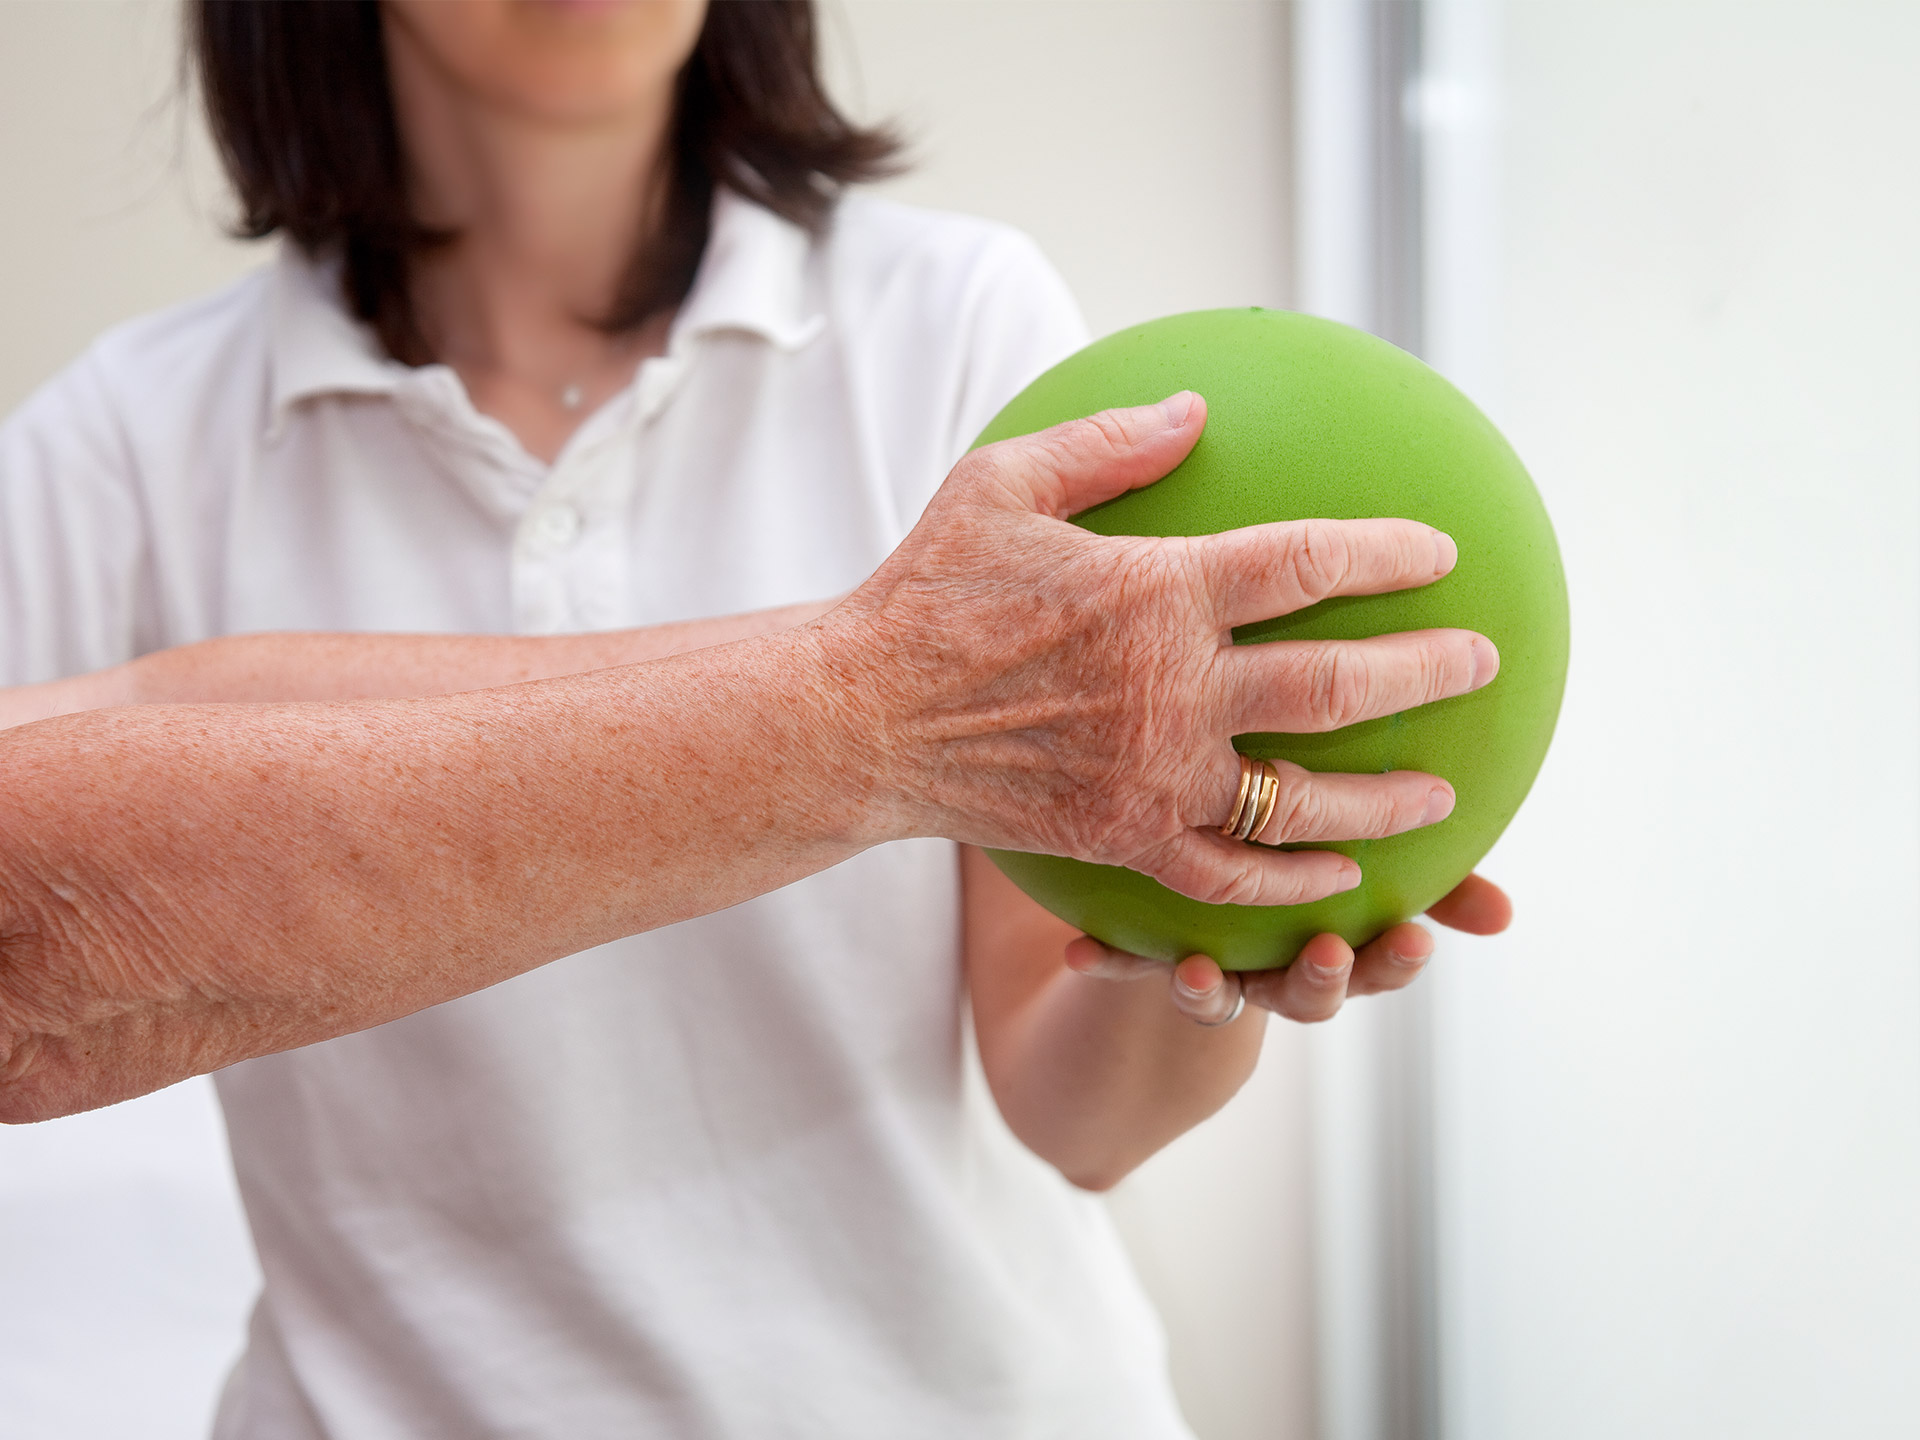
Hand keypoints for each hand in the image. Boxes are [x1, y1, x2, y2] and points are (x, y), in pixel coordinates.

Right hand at [823, 393, 1497, 903]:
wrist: (863, 718)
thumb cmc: (928, 591)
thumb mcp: (1003, 484)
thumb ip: (1108, 442)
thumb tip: (1196, 405)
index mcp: (1160, 591)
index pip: (1307, 563)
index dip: (1388, 555)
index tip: (1439, 555)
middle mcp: (1178, 688)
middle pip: (1338, 684)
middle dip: (1429, 671)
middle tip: (1481, 661)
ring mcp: (1158, 774)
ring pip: (1305, 798)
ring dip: (1387, 796)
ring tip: (1445, 792)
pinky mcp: (1128, 837)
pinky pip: (1231, 874)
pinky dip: (1292, 879)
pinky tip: (1337, 876)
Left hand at [1062, 872, 1513, 1024]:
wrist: (1187, 906)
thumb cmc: (1305, 850)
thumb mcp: (1363, 848)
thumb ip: (1432, 871)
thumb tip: (1508, 914)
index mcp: (1338, 937)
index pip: (1381, 961)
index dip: (1397, 958)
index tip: (1416, 937)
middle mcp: (1274, 966)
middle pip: (1306, 995)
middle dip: (1320, 979)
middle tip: (1329, 951)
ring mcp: (1210, 963)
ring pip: (1218, 993)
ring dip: (1209, 988)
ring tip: (1196, 971)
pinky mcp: (1141, 957)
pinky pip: (1122, 965)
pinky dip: (1105, 960)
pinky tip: (1079, 951)